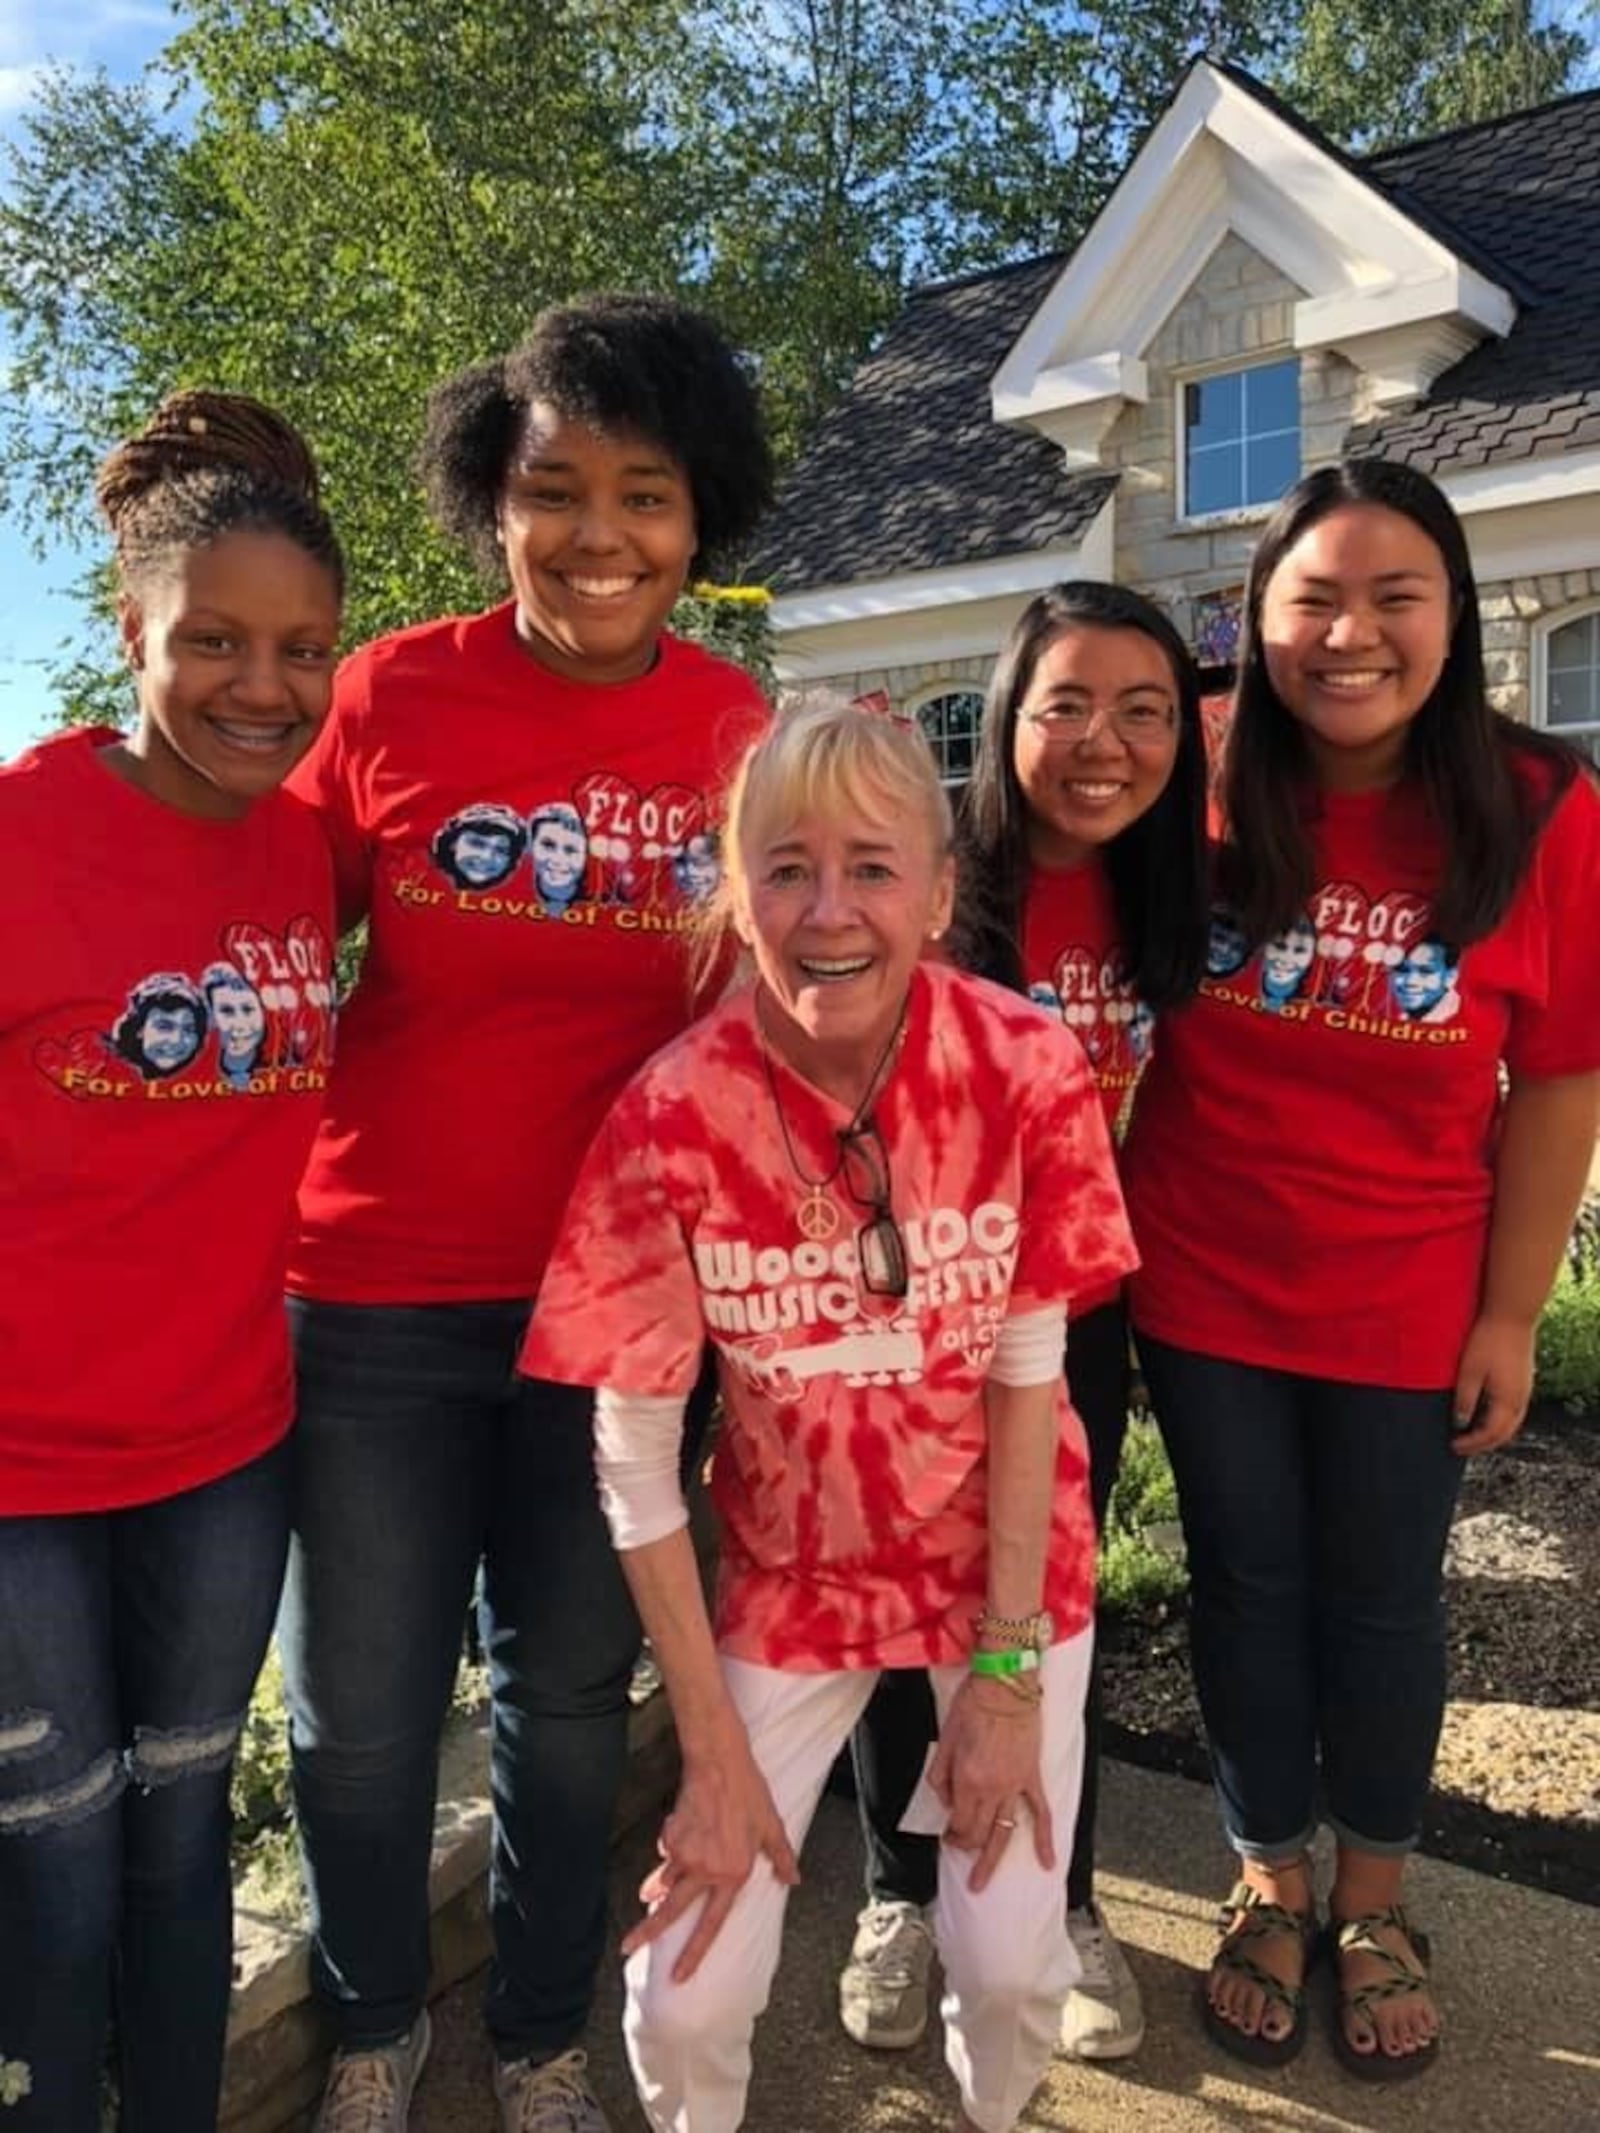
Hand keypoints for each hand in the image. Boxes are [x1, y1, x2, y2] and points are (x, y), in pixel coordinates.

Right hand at [621, 1742, 798, 1980]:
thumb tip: (793, 1879)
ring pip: (664, 1882)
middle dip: (646, 1933)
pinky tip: (680, 1831)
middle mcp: (705, 1871)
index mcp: (732, 1876)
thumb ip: (781, 1857)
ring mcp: (684, 1855)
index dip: (693, 1953)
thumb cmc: (749, 1794)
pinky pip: (666, 1852)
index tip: (678, 1976)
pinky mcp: (670, 1837)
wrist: (719, 1763)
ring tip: (646, 1897)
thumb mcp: (772, 1826)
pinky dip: (670, 1849)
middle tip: (626, 1948)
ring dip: (655, 1890)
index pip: (711, 1925)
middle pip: (670, 1911)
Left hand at [928, 1675, 1053, 1891]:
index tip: (947, 1837)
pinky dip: (1045, 1841)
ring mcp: (1014, 1787)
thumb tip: (945, 1801)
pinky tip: (1047, 1863)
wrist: (1005, 1684)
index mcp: (967, 1780)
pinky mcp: (1032, 1778)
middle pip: (979, 1833)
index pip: (958, 1823)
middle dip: (966, 1848)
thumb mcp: (946, 1739)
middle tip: (958, 1853)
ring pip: (1004, 1834)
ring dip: (991, 1861)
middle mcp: (992, 1790)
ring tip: (981, 1883)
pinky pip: (1042, 1814)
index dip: (951, 1836)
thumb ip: (940, 1776)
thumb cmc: (974, 1705)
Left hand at [1451, 1311, 1536, 1453]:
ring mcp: (1525, 1390)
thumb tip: (1460, 1423)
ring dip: (1492, 1434)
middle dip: (1483, 1444)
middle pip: (1504, 1434)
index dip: (1471, 1444)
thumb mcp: (1469, 1371)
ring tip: (1471, 1435)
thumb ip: (1465, 1399)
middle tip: (1461, 1447)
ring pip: (1511, 1423)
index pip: (1490, 1434)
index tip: (1453, 1446)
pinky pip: (1514, 1411)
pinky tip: (1485, 1414)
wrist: (1511, 1315)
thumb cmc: (1488, 1340)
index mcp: (1507, 1401)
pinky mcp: (1524, 1380)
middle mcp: (1521, 1400)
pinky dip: (1499, 1420)